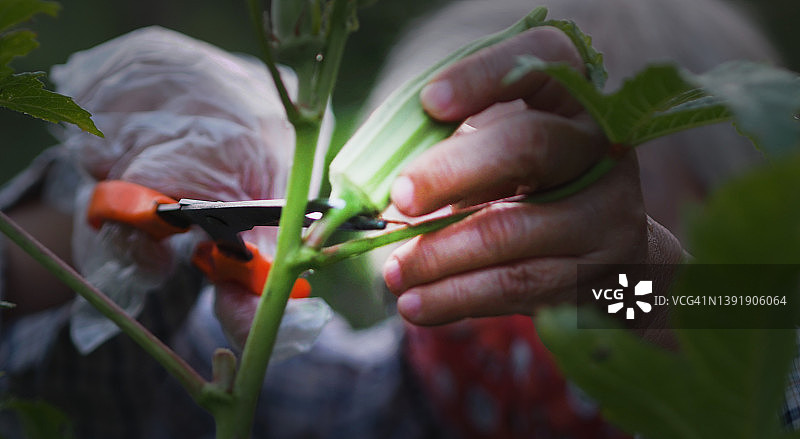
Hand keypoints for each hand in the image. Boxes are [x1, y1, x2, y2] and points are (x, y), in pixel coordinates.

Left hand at [383, 27, 656, 324]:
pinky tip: (417, 305)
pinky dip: (457, 297)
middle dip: (450, 172)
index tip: (428, 101)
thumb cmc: (532, 186)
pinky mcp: (597, 272)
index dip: (484, 76)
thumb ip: (455, 151)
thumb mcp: (499, 155)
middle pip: (527, 145)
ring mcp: (608, 211)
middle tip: (399, 199)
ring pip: (512, 230)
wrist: (608, 248)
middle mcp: (601, 147)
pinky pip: (517, 285)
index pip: (542, 60)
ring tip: (394, 272)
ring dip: (440, 255)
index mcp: (573, 99)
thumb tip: (379, 186)